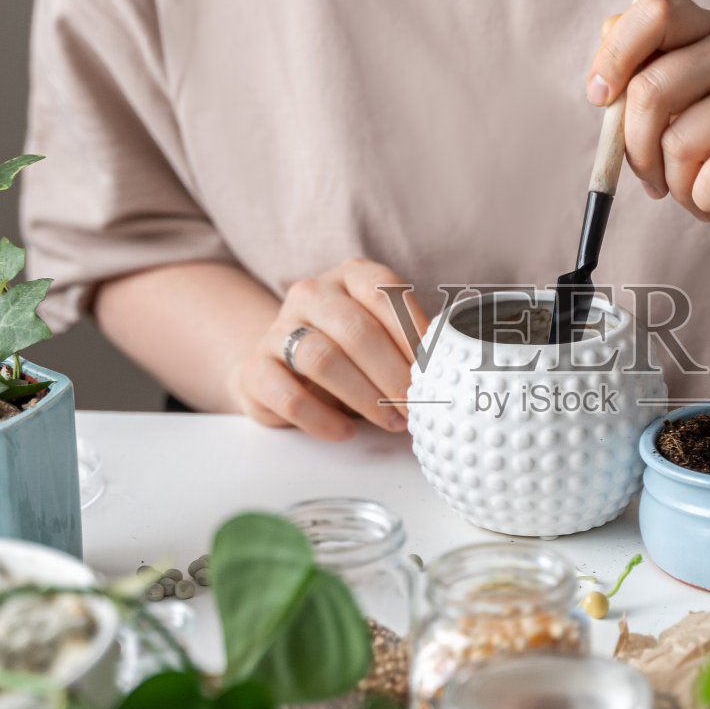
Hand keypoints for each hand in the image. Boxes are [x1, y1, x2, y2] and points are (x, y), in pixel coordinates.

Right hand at [229, 258, 428, 440]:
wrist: (281, 365)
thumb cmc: (348, 352)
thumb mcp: (380, 335)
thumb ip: (411, 344)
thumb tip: (453, 373)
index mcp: (351, 276)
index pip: (385, 292)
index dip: (414, 331)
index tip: (435, 368)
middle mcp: (312, 293)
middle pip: (356, 329)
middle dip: (393, 373)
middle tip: (416, 406)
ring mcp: (279, 328)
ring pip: (322, 358)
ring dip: (364, 396)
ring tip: (391, 421)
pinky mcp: (256, 368)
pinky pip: (289, 395)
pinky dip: (322, 419)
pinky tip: (345, 432)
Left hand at [587, 0, 709, 246]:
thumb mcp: (691, 106)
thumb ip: (649, 78)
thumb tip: (604, 67)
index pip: (655, 10)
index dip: (615, 55)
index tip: (600, 98)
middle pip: (651, 88)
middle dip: (634, 148)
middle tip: (649, 178)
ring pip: (677, 143)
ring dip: (673, 185)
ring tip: (694, 192)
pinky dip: (702, 202)